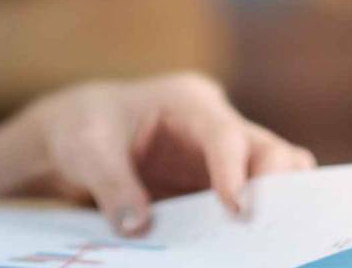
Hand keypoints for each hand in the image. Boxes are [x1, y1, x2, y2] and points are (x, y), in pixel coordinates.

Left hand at [0, 72, 314, 235]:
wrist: (74, 137)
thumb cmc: (81, 129)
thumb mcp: (85, 151)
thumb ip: (111, 186)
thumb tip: (139, 228)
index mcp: (187, 101)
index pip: (225, 133)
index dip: (234, 170)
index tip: (237, 208)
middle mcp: (215, 125)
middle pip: (269, 150)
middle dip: (278, 185)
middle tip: (271, 228)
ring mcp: (221, 159)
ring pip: (274, 176)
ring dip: (276, 206)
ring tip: (270, 242)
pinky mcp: (215, 188)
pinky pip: (250, 204)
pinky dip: (255, 225)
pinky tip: (246, 249)